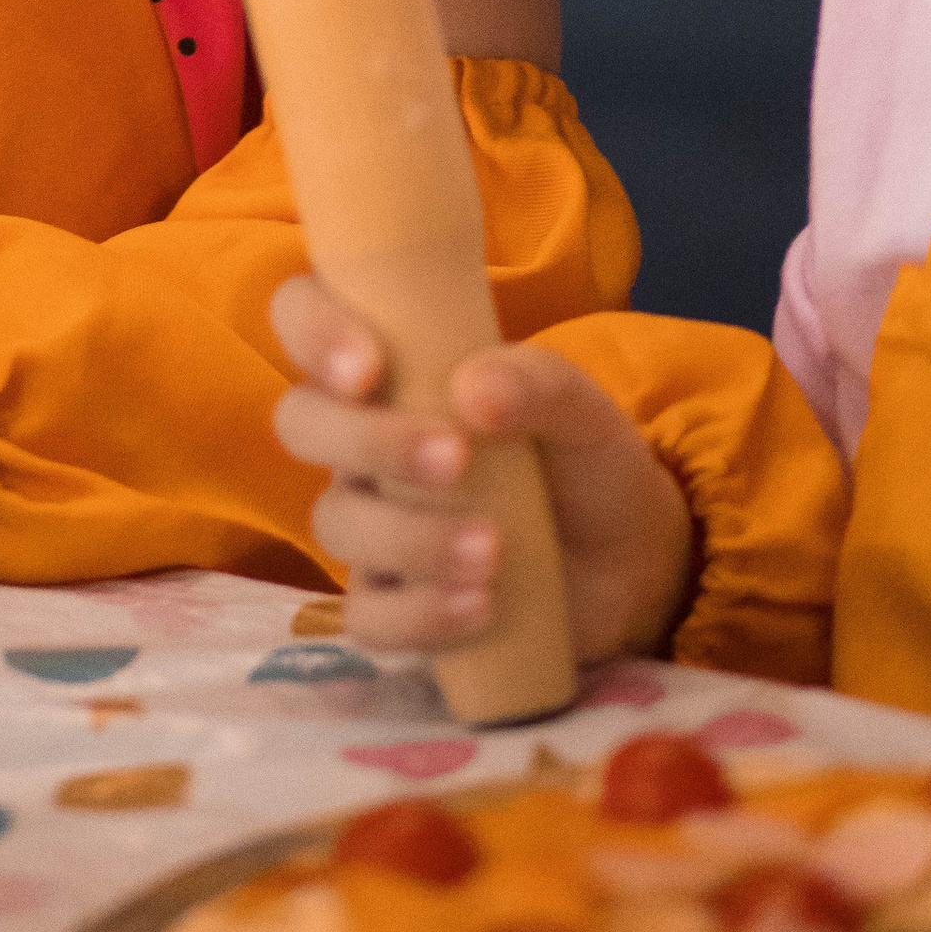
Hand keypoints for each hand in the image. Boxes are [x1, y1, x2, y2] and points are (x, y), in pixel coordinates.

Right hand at [269, 272, 695, 666]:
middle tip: (455, 457)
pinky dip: (418, 615)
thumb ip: (536, 383)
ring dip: (409, 536)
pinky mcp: (396, 602)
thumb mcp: (580, 407)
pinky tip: (481, 606)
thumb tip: (473, 391)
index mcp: (389, 365)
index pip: (303, 316)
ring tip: (493, 550)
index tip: (371, 366)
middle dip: (367, 440)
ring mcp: (373, 522)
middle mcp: (362, 438)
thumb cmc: (583, 458)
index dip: (314, 330)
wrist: (630, 560)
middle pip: (300, 422)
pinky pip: (367, 615)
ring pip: (335, 523)